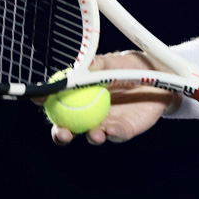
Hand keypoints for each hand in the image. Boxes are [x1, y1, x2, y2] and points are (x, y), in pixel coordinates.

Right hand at [46, 51, 180, 145]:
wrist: (161, 76)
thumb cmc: (131, 66)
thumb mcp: (113, 62)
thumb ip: (96, 65)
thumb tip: (79, 67)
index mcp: (81, 95)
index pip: (58, 102)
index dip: (46, 103)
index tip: (37, 100)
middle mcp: (89, 112)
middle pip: (69, 127)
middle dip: (62, 134)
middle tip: (62, 133)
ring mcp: (106, 122)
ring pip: (92, 135)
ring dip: (90, 137)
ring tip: (93, 134)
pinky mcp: (125, 130)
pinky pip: (116, 134)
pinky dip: (112, 133)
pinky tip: (110, 131)